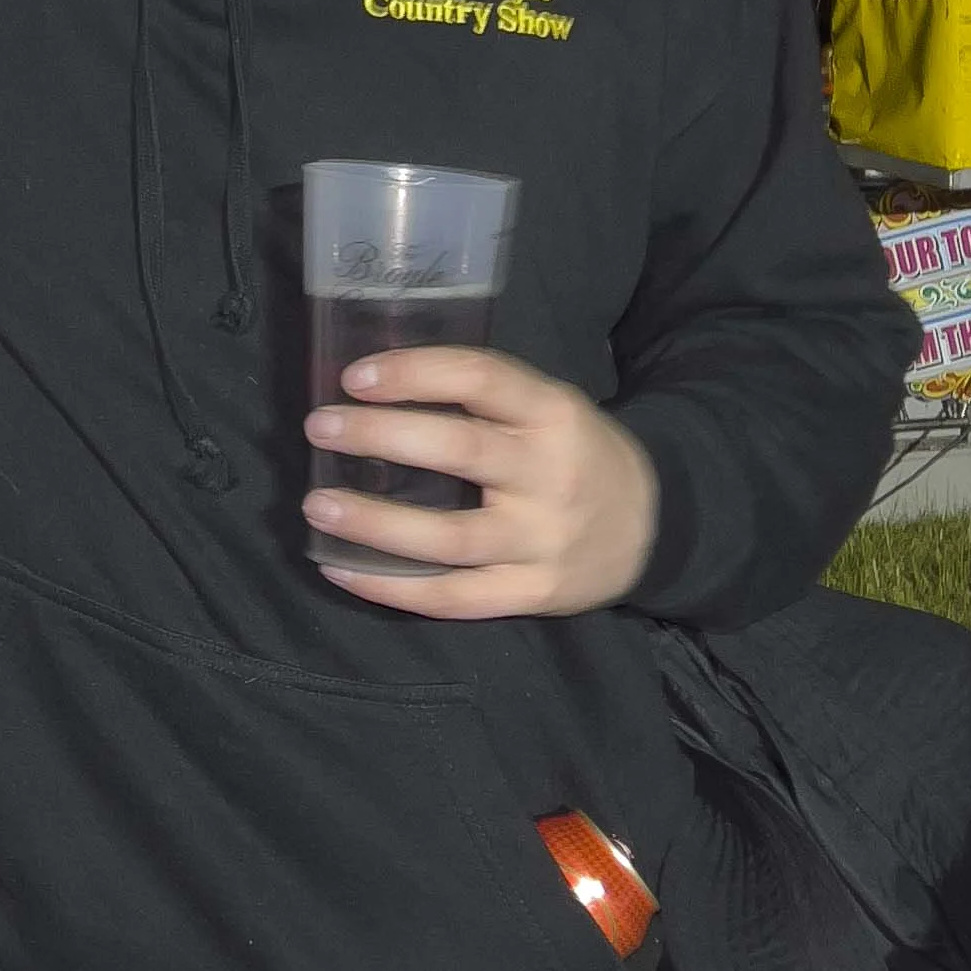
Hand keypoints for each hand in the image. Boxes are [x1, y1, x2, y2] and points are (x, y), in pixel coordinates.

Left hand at [303, 347, 656, 621]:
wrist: (652, 527)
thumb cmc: (574, 455)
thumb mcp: (549, 409)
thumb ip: (481, 400)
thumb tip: (371, 388)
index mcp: (554, 413)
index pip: (481, 378)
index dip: (414, 372)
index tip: (354, 377)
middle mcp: (552, 475)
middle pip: (457, 451)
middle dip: (379, 436)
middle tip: (319, 428)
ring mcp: (543, 542)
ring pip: (448, 537)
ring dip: (373, 523)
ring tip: (317, 507)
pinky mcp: (533, 594)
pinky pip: (452, 598)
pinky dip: (390, 588)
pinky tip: (340, 570)